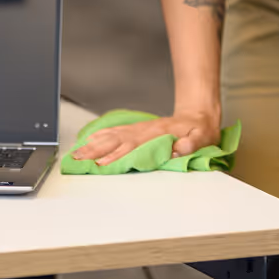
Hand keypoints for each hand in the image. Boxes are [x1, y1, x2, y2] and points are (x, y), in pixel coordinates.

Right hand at [70, 108, 221, 165]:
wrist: (199, 113)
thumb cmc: (200, 130)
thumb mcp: (203, 137)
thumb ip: (191, 143)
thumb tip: (178, 148)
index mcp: (158, 135)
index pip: (132, 148)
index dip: (116, 157)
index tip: (99, 166)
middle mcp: (144, 131)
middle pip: (116, 142)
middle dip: (95, 152)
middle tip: (77, 161)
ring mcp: (139, 129)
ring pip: (112, 136)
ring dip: (94, 145)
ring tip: (76, 153)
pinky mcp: (137, 129)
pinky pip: (116, 131)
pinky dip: (101, 135)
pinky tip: (89, 139)